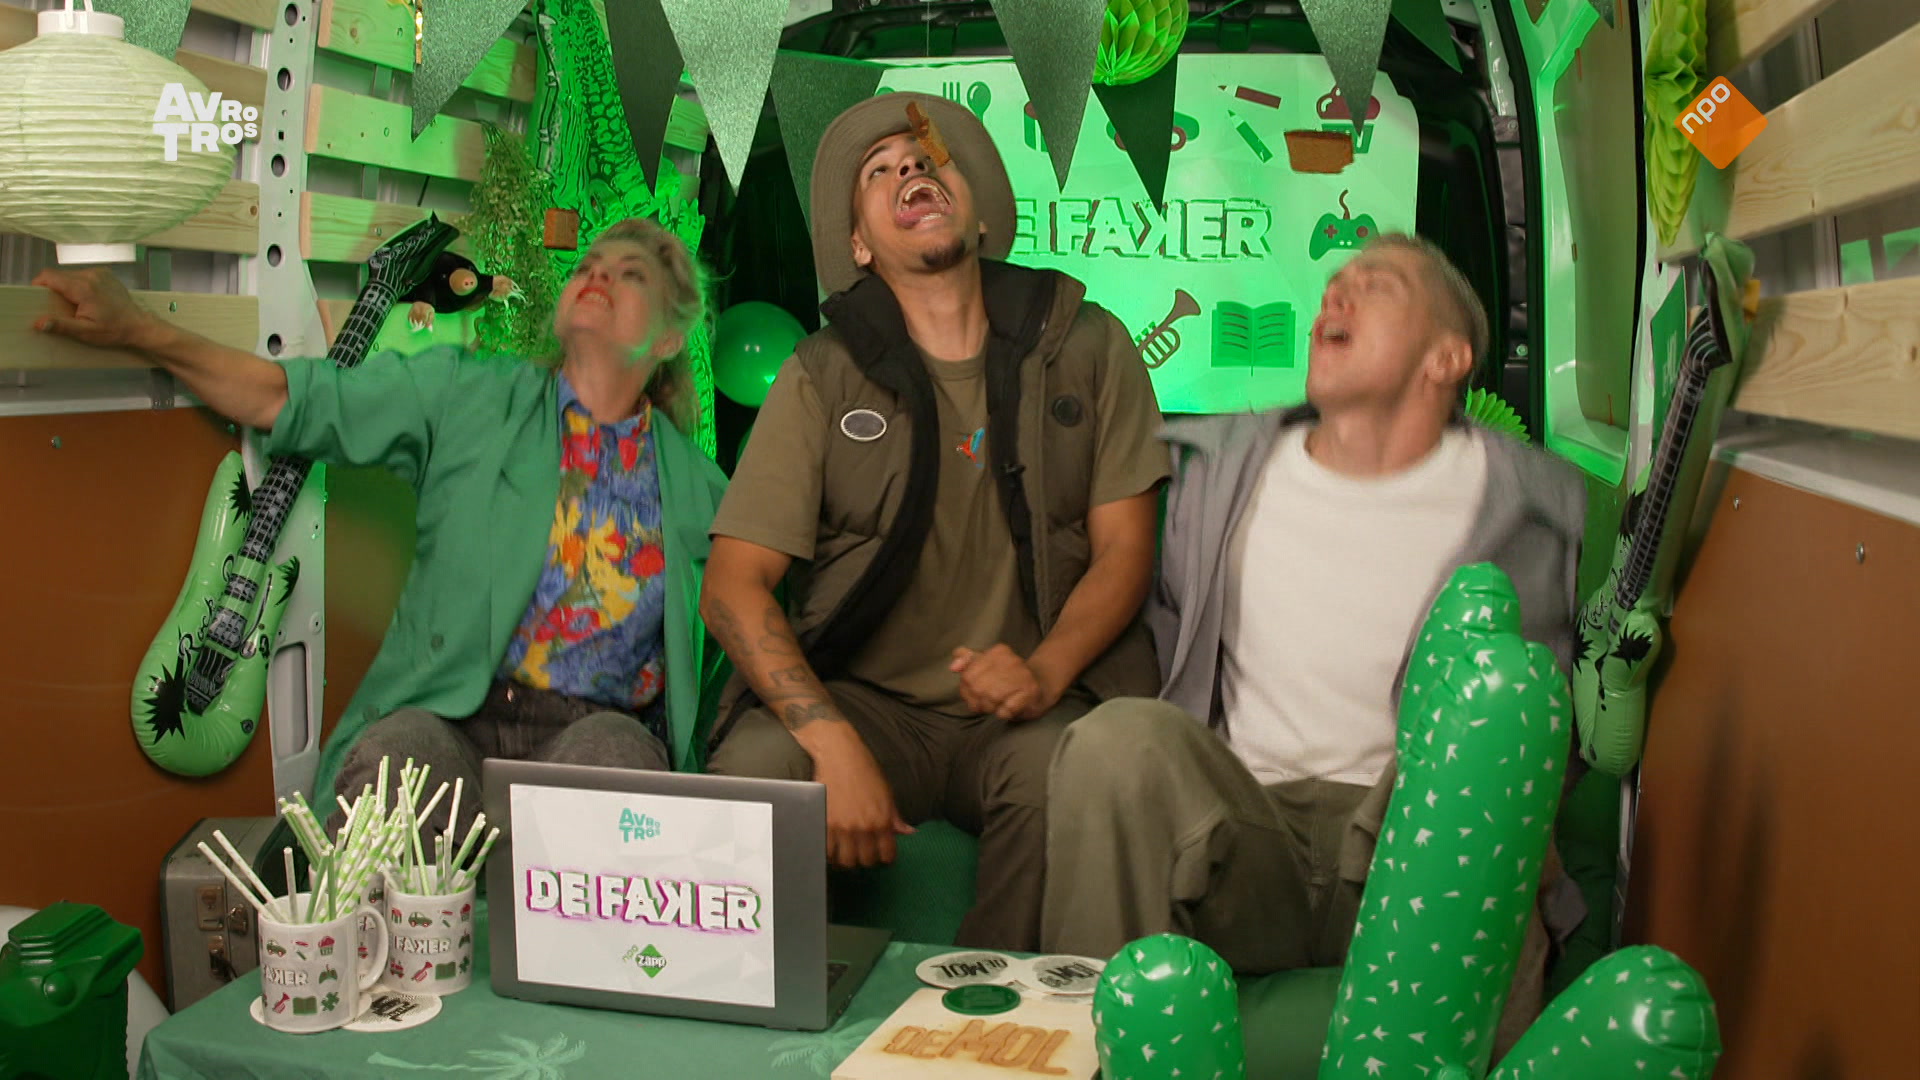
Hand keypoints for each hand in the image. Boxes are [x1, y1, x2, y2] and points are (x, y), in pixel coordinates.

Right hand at [30, 267, 161, 349]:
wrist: (139, 325)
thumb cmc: (113, 330)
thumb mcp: (86, 332)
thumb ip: (62, 326)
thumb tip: (39, 323)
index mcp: (83, 287)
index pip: (49, 276)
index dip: (39, 285)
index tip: (38, 297)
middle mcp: (90, 275)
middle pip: (58, 274)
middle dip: (53, 288)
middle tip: (57, 306)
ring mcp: (99, 272)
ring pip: (70, 274)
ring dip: (66, 286)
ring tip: (73, 303)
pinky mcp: (105, 273)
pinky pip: (82, 274)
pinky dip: (78, 284)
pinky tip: (85, 298)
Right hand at [808, 726, 913, 868]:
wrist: (839, 754)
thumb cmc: (865, 770)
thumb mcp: (887, 793)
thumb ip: (895, 817)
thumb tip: (908, 832)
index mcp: (882, 820)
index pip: (887, 855)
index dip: (886, 857)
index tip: (882, 854)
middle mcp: (863, 827)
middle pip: (866, 861)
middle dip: (866, 858)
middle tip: (863, 852)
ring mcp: (842, 827)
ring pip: (845, 860)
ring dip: (847, 858)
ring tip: (847, 851)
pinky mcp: (824, 823)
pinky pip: (827, 851)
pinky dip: (830, 853)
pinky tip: (833, 846)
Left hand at [951, 644, 1059, 720]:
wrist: (1040, 685)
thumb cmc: (1008, 677)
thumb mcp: (985, 664)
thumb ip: (967, 661)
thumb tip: (954, 666)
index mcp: (998, 651)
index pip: (968, 675)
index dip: (966, 690)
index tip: (974, 694)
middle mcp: (1011, 660)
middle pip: (978, 688)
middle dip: (978, 700)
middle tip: (985, 703)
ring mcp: (1023, 675)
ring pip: (991, 698)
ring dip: (990, 707)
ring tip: (996, 705)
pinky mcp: (1030, 692)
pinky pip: (1006, 710)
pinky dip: (1003, 713)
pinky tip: (1008, 708)